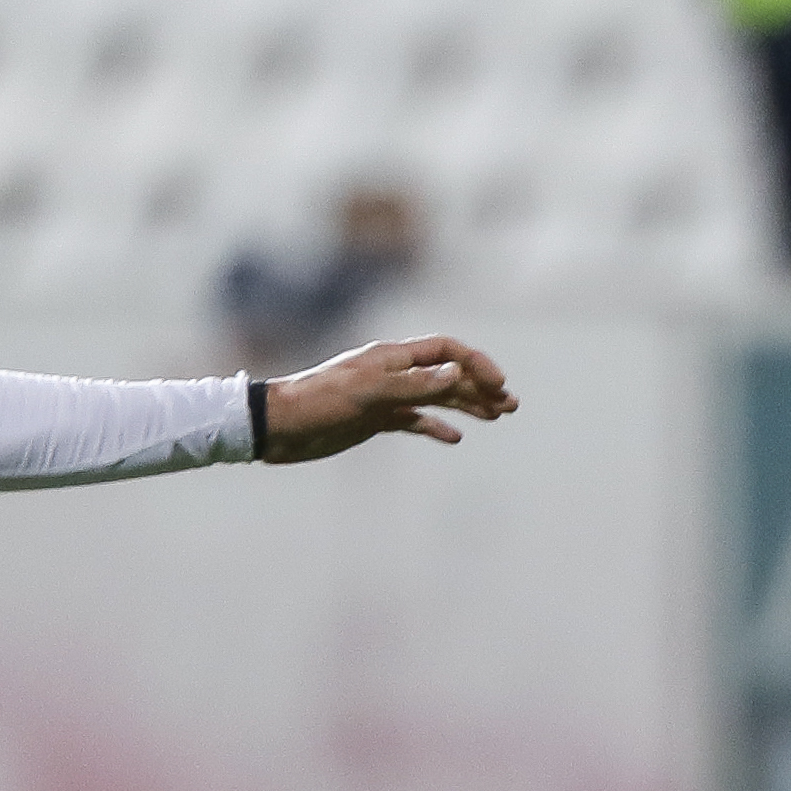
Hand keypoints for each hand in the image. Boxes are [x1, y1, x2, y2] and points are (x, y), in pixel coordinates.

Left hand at [260, 335, 516, 462]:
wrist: (279, 427)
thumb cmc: (319, 402)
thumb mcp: (369, 393)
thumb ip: (415, 384)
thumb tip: (457, 373)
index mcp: (392, 357)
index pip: (445, 351)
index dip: (475, 364)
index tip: (499, 385)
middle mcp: (392, 372)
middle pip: (447, 374)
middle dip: (480, 387)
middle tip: (512, 406)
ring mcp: (385, 396)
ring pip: (436, 398)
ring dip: (466, 406)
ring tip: (496, 417)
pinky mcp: (374, 419)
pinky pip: (413, 420)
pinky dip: (435, 427)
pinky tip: (454, 439)